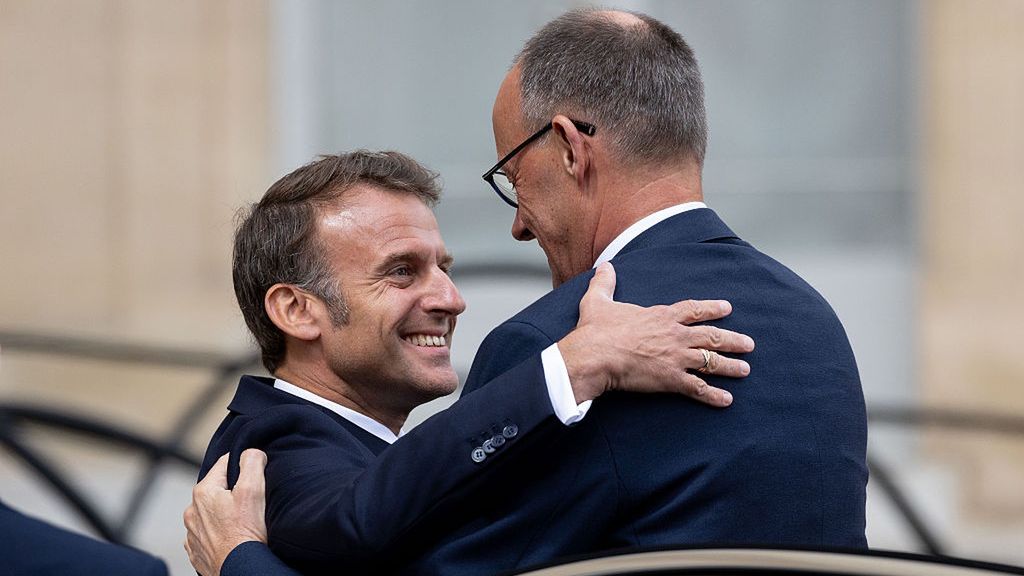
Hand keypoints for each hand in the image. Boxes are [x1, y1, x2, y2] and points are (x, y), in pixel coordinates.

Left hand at [184, 449, 268, 575]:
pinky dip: (219, 533)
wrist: (241, 571)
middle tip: (252, 503)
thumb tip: (251, 452)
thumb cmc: (246, 534)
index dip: (244, 466)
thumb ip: (252, 462)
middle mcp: (192, 511)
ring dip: (225, 513)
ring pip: (212, 512)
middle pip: (218, 489)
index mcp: (203, 492)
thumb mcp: (254, 489)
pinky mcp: (197, 551)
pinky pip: (208, 534)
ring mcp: (192, 533)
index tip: (256, 478)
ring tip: (243, 523)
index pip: (225, 463)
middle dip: (233, 491)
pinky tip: (233, 537)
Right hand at [560, 262, 754, 406]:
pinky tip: (726, 400)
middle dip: (733, 340)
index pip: (693, 309)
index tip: (727, 308)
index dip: (712, 308)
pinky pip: (698, 388)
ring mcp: (676, 358)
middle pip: (712, 336)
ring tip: (745, 370)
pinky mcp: (671, 379)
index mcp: (661, 316)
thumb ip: (605, 283)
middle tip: (749, 344)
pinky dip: (714, 395)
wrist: (595, 356)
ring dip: (731, 366)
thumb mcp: (598, 301)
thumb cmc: (596, 330)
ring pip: (711, 362)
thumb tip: (604, 266)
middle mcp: (675, 335)